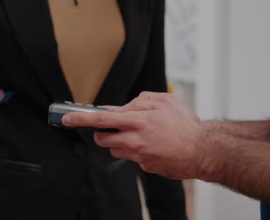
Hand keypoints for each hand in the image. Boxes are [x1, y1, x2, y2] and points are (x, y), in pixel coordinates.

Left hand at [63, 92, 206, 179]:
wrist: (203, 150)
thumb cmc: (186, 125)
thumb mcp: (165, 102)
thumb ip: (140, 101)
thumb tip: (122, 107)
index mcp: (137, 120)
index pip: (101, 120)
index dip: (80, 120)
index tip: (66, 119)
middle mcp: (135, 140)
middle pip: (103, 140)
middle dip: (103, 134)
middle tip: (115, 127)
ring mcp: (139, 156)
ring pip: (117, 150)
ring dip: (122, 142)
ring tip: (143, 135)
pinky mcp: (146, 167)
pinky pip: (134, 158)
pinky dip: (139, 151)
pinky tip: (154, 146)